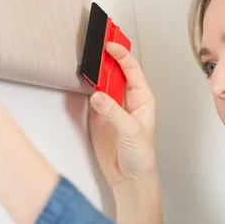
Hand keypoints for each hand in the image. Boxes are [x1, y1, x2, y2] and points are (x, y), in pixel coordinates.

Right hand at [88, 42, 156, 188]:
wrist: (129, 178)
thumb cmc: (142, 156)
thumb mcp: (131, 131)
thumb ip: (113, 113)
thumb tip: (98, 96)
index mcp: (143, 99)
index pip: (132, 70)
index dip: (121, 55)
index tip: (109, 45)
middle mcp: (127, 100)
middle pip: (116, 72)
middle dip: (106, 58)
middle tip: (96, 45)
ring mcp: (112, 108)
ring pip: (102, 83)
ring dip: (95, 72)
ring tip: (87, 60)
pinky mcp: (98, 117)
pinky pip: (91, 97)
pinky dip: (85, 88)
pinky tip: (82, 81)